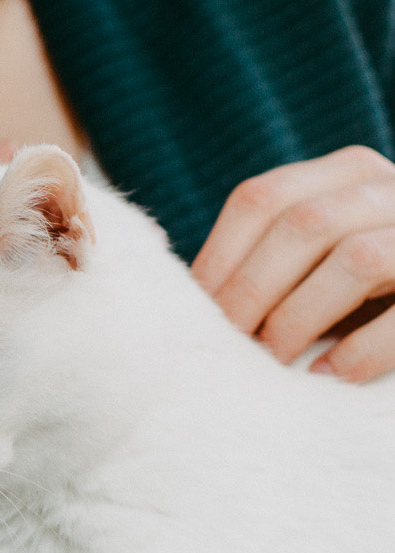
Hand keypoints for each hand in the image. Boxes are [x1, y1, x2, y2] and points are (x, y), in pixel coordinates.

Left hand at [191, 145, 394, 381]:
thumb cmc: (365, 283)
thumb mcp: (319, 250)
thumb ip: (272, 255)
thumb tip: (183, 301)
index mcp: (344, 172)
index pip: (261, 199)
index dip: (219, 258)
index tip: (196, 313)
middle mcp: (391, 186)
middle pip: (301, 227)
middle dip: (253, 293)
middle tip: (229, 345)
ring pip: (355, 260)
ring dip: (299, 318)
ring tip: (273, 360)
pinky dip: (362, 349)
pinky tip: (328, 374)